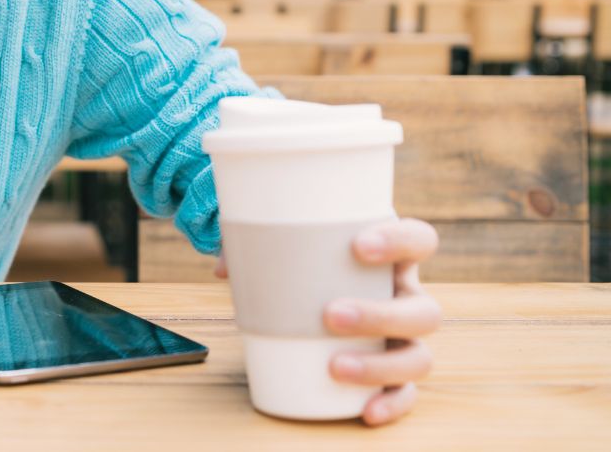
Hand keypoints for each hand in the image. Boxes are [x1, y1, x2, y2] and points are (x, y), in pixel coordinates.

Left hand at [214, 218, 442, 426]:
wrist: (312, 283)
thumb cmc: (304, 255)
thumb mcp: (282, 239)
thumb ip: (253, 242)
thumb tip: (226, 271)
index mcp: (391, 256)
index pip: (418, 239)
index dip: (400, 241)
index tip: (358, 246)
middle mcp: (406, 297)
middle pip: (423, 311)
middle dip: (380, 315)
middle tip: (331, 315)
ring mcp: (403, 338)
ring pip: (418, 357)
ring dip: (381, 365)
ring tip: (336, 367)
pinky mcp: (392, 371)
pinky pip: (405, 394)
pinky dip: (391, 404)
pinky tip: (365, 411)